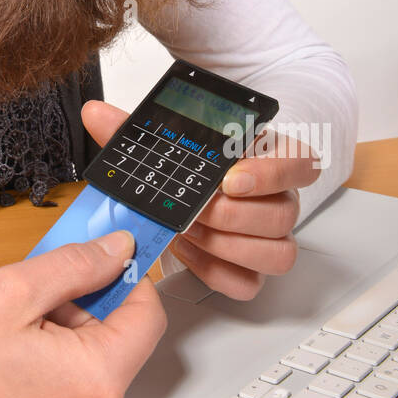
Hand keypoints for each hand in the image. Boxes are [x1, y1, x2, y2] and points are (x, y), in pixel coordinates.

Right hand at [0, 104, 167, 397]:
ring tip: (19, 320)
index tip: (108, 248)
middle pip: (124, 333)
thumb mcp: (14, 290)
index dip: (128, 273)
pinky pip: (83, 378)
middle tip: (41, 283)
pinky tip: (18, 344)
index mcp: (98, 379)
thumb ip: (76, 264)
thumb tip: (119, 248)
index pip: (149, 312)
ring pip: (102, 354)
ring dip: (72, 324)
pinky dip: (62, 351)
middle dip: (89, 299)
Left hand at [81, 100, 319, 300]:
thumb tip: (95, 113)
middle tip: (196, 210)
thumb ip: (134, 127)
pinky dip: (217, 272)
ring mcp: (269, 237)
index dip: (273, 173)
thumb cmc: (191, 162)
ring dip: (228, 246)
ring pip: (277, 253)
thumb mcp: (166, 139)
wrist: (191, 189)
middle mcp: (278, 199)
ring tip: (190, 231)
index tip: (230, 177)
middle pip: (284, 214)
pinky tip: (188, 253)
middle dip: (233, 216)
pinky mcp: (252, 270)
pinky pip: (250, 284)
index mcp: (269, 158)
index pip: (301, 162)